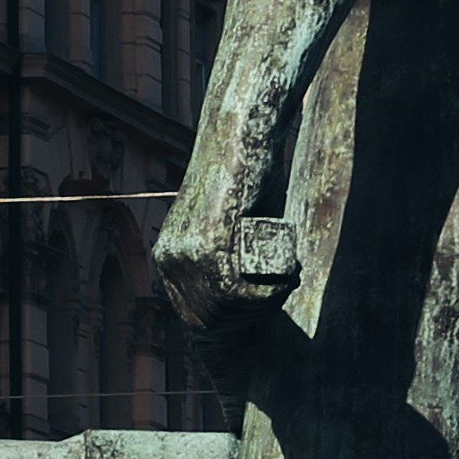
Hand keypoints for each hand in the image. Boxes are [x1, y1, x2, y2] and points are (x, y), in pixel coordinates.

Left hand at [154, 167, 302, 336]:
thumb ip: (225, 259)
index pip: (195, 314)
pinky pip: (235, 291)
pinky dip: (267, 295)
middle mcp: (170, 259)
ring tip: (289, 282)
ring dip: (264, 305)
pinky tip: (286, 283)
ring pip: (225, 309)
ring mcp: (186, 253)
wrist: (240, 138)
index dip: (233, 319)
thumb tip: (244, 300)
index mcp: (169, 258)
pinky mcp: (208, 243)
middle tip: (282, 292)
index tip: (264, 304)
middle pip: (209, 319)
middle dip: (251, 316)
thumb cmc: (244, 180)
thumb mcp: (226, 226)